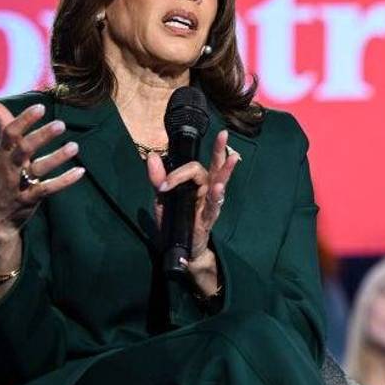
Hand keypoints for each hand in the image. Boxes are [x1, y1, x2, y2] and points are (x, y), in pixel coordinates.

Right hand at [0, 102, 84, 243]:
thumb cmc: (2, 177)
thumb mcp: (0, 153)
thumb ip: (3, 128)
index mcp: (1, 153)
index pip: (9, 133)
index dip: (24, 119)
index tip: (41, 106)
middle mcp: (8, 167)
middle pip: (24, 148)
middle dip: (41, 136)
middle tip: (61, 124)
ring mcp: (18, 184)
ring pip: (38, 168)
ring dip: (57, 157)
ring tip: (75, 146)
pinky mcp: (29, 199)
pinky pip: (47, 189)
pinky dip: (64, 181)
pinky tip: (80, 171)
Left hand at [146, 129, 239, 290]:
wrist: (179, 250)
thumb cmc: (175, 223)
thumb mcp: (163, 200)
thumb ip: (159, 179)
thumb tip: (153, 156)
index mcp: (196, 185)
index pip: (191, 169)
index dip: (176, 174)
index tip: (162, 186)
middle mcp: (206, 191)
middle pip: (214, 168)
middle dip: (219, 151)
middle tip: (223, 134)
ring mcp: (209, 205)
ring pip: (219, 184)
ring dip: (225, 171)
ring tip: (231, 157)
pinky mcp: (208, 219)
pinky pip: (213, 206)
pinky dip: (216, 196)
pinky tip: (219, 188)